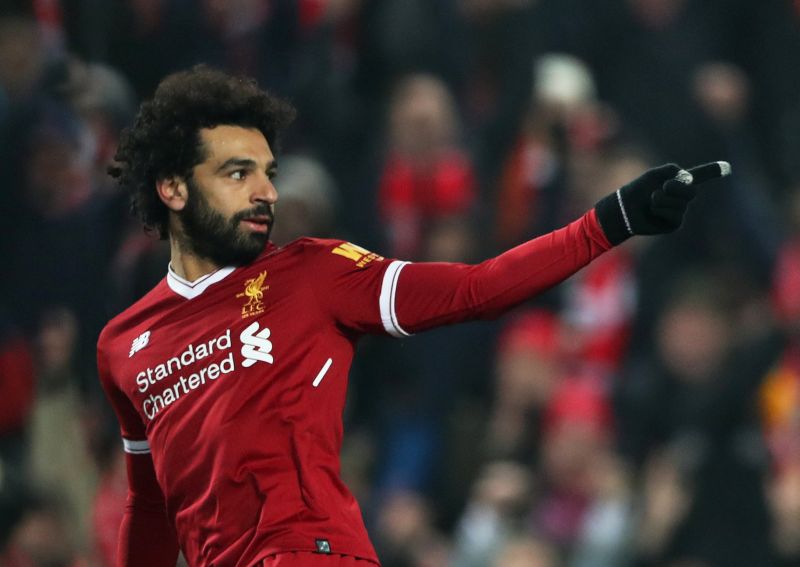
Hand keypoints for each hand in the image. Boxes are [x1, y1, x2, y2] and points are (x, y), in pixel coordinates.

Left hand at [595, 161, 730, 244]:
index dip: (713, 171)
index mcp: (678, 182)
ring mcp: (680, 211)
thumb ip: (671, 170)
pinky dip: (662, 209)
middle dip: (676, 187)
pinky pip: (675, 214)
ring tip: (651, 201)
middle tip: (662, 187)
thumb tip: (687, 177)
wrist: (625, 209)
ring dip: (663, 199)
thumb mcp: (653, 175)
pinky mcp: (675, 224)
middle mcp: (682, 197)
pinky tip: (653, 211)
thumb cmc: (638, 191)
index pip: (700, 176)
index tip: (727, 167)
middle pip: (692, 191)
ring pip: (682, 203)